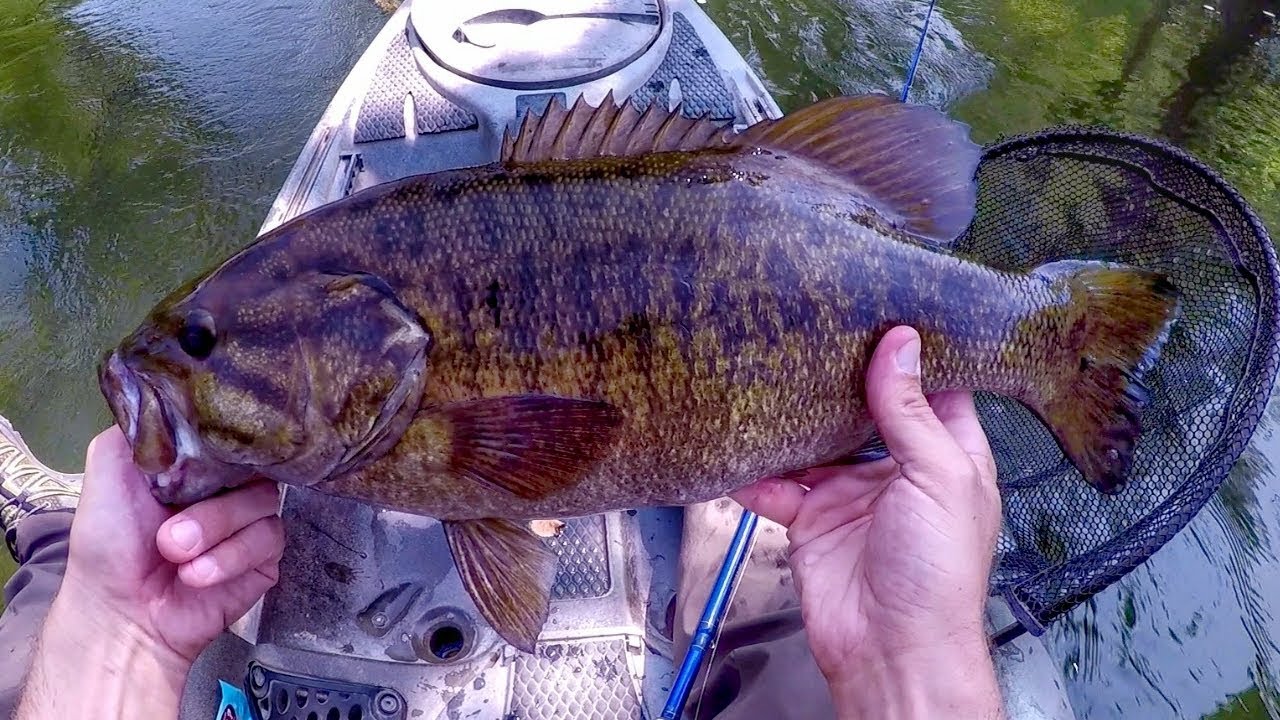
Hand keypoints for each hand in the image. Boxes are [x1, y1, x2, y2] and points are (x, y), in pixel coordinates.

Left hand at [61, 425, 284, 662]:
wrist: (122, 614)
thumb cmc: (110, 544)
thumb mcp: (108, 470)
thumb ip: (139, 428)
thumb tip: (173, 391)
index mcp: (199, 463)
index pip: (234, 434)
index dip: (228, 442)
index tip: (211, 457)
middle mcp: (229, 487)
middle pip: (256, 468)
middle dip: (212, 508)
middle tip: (170, 537)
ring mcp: (250, 521)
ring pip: (264, 505)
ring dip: (214, 535)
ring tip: (178, 558)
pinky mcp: (266, 557)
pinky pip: (268, 540)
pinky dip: (228, 560)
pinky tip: (198, 576)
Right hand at [732, 326, 1003, 718]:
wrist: (891, 651)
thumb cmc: (939, 576)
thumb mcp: (938, 477)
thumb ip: (913, 411)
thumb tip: (901, 346)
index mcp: (947, 456)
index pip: (934, 390)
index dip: (913, 355)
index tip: (885, 312)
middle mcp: (899, 471)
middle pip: (866, 410)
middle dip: (841, 377)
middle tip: (814, 330)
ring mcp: (852, 496)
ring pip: (815, 444)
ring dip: (794, 421)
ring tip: (768, 377)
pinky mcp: (812, 522)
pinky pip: (777, 488)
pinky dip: (755, 473)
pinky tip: (740, 452)